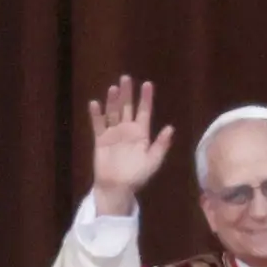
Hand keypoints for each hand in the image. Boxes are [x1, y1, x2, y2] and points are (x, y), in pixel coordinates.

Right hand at [86, 74, 170, 213]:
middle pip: (127, 107)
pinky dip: (96, 114)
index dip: (146, 98)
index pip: (144, 112)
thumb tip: (171, 128)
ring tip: (114, 88)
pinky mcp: (100, 140)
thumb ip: (161, 145)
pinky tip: (95, 103)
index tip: (147, 84)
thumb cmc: (137, 176)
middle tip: (126, 78)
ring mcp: (113, 134)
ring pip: (113, 113)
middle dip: (127, 93)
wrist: (117, 188)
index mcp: (141, 134)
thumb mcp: (153, 161)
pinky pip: (98, 124)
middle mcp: (127, 130)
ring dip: (113, 100)